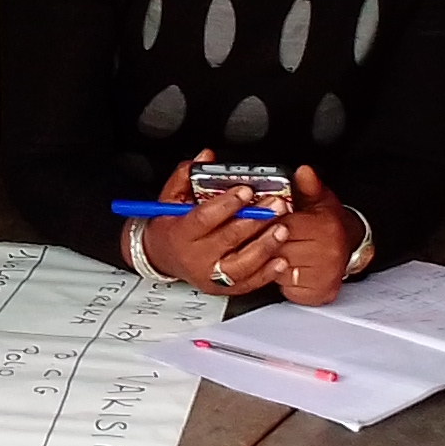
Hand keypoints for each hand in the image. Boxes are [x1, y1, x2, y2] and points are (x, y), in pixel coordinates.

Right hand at [137, 153, 294, 299]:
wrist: (162, 258)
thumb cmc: (170, 227)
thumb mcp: (169, 198)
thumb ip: (187, 176)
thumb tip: (206, 157)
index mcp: (181, 233)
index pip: (205, 217)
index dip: (227, 204)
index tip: (247, 190)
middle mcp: (196, 257)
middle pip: (229, 239)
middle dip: (255, 220)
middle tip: (276, 205)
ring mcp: (211, 275)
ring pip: (241, 264)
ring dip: (265, 246)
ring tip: (282, 229)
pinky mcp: (223, 288)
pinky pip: (248, 283)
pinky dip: (267, 273)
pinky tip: (281, 259)